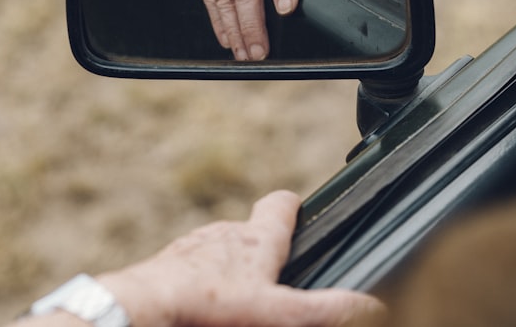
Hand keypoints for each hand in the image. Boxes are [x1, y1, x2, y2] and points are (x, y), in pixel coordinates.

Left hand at [96, 191, 384, 326]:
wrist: (146, 307)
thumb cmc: (211, 305)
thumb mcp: (279, 313)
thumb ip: (326, 309)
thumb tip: (369, 304)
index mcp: (257, 239)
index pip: (281, 203)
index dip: (293, 206)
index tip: (299, 210)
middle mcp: (224, 234)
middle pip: (249, 232)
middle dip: (261, 251)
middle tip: (273, 279)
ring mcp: (193, 248)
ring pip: (218, 253)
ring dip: (229, 270)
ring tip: (235, 302)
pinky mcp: (168, 267)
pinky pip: (191, 271)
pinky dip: (201, 284)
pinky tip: (204, 309)